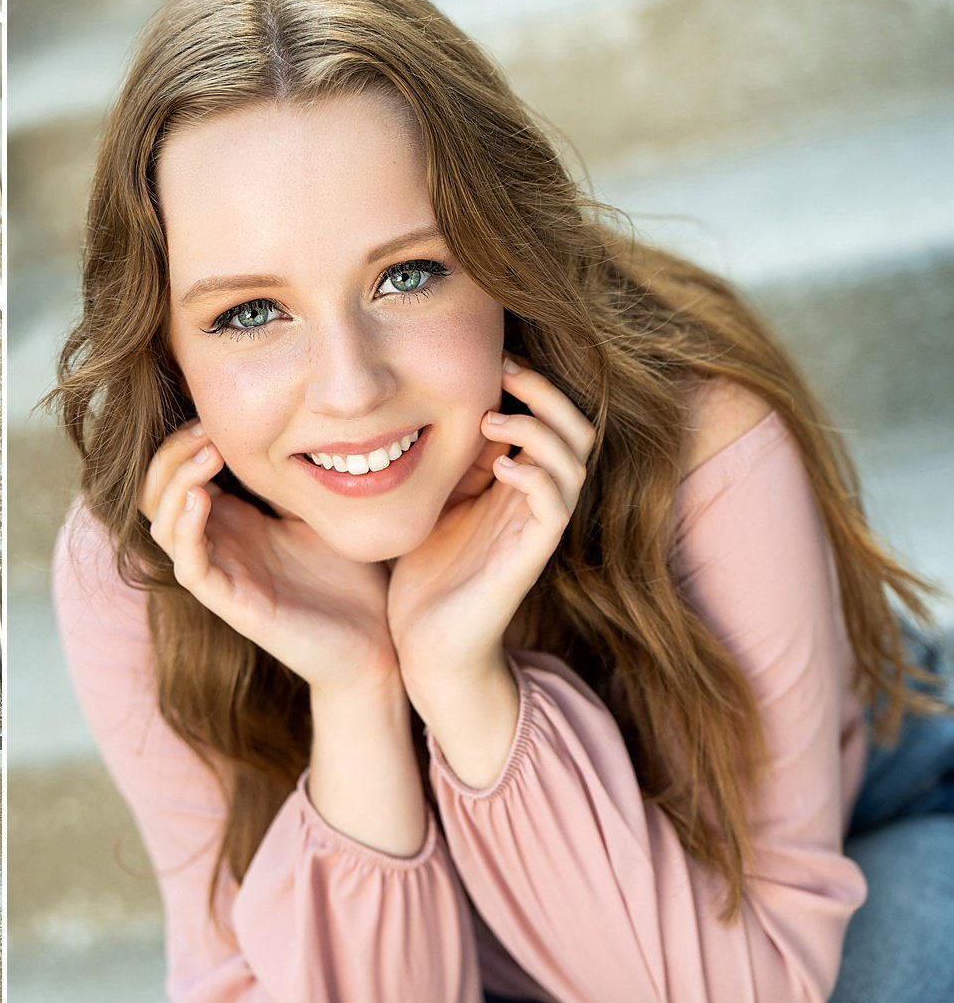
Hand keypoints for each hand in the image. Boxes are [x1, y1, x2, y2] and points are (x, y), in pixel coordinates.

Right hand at [141, 422, 397, 693]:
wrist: (374, 643)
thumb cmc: (351, 578)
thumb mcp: (319, 508)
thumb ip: (294, 473)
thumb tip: (292, 419)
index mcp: (233, 521)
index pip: (176, 476)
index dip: (182, 442)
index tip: (213, 414)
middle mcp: (217, 545)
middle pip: (156, 494)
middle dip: (171, 454)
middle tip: (204, 428)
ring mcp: (220, 573)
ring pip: (162, 526)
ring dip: (175, 483)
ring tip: (206, 453)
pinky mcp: (230, 603)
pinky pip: (188, 564)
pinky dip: (186, 527)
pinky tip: (201, 496)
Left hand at [387, 355, 595, 679]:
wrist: (427, 646)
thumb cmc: (426, 574)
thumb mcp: (434, 499)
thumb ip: (450, 459)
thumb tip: (449, 406)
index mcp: (517, 483)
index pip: (550, 417)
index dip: (532, 382)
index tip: (494, 355)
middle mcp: (536, 500)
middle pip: (577, 429)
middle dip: (546, 391)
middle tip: (505, 368)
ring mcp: (536, 528)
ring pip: (574, 461)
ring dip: (539, 429)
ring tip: (493, 419)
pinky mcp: (530, 557)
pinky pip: (554, 506)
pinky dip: (535, 477)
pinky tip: (502, 467)